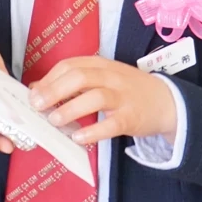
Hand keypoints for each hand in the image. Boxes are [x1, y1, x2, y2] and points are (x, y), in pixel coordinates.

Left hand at [29, 56, 177, 146]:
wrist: (167, 101)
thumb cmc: (127, 90)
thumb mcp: (102, 78)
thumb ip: (72, 82)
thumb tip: (37, 89)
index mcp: (100, 64)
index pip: (70, 65)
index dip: (49, 79)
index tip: (33, 93)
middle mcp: (111, 77)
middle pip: (80, 77)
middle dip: (55, 90)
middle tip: (38, 105)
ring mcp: (123, 97)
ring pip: (95, 97)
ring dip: (71, 109)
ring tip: (54, 121)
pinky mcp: (132, 118)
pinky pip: (111, 124)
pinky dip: (93, 130)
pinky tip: (79, 138)